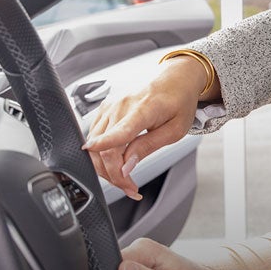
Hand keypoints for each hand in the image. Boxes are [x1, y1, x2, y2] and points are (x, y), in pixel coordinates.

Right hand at [83, 57, 211, 198]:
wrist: (174, 81)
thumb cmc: (178, 103)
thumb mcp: (175, 130)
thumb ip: (148, 146)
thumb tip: (126, 166)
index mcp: (144, 109)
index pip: (120, 130)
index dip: (105, 145)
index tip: (92, 154)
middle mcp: (121, 106)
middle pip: (104, 146)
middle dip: (114, 174)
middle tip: (130, 188)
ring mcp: (110, 107)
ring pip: (95, 145)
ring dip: (106, 168)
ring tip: (125, 179)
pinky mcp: (105, 110)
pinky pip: (96, 137)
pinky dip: (102, 155)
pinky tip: (117, 164)